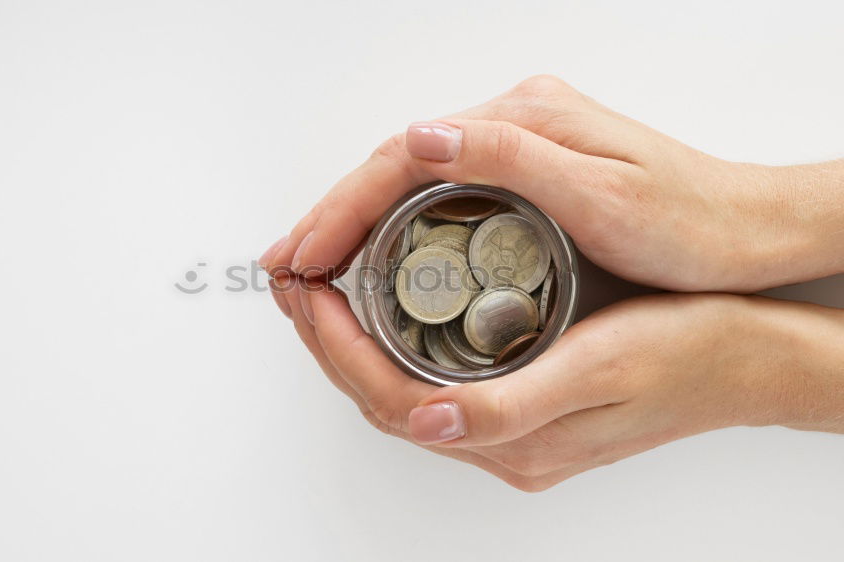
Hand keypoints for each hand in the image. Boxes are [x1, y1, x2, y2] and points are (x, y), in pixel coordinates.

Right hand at [259, 75, 843, 291]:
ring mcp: (512, 150)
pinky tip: (373, 257)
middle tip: (285, 266)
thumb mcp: (602, 194)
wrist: (744, 230)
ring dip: (352, 225)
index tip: (303, 252)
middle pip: (393, 167)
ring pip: (406, 183)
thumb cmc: (687, 219)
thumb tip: (421, 135)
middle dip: (331, 218)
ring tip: (311, 267)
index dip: (342, 207)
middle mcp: (509, 127)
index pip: (403, 159)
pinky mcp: (520, 176)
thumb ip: (510, 159)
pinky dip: (391, 228)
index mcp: (520, 121)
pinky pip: (433, 197)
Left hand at [269, 280, 843, 490]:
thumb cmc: (686, 354)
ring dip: (351, 341)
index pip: (389, 399)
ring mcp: (508, 427)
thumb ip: (509, 406)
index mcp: (513, 440)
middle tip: (294, 282)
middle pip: (380, 398)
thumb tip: (425, 421)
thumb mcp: (600, 368)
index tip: (307, 291)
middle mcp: (501, 442)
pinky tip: (382, 310)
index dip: (336, 346)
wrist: (746, 359)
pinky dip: (390, 344)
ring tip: (321, 290)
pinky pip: (430, 380)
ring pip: (399, 389)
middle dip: (326, 340)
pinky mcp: (519, 406)